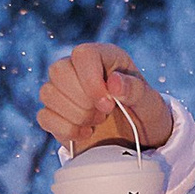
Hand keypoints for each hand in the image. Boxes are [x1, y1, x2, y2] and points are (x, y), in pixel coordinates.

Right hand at [39, 40, 169, 153]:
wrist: (136, 139)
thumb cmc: (145, 114)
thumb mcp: (150, 103)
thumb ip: (136, 90)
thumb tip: (114, 83)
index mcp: (103, 56)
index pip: (83, 54)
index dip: (90, 81)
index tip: (108, 105)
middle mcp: (78, 67)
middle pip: (58, 71)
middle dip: (83, 100)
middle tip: (105, 113)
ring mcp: (63, 90)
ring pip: (48, 93)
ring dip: (76, 115)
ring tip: (97, 121)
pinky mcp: (54, 112)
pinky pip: (44, 116)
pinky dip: (66, 129)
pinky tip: (85, 133)